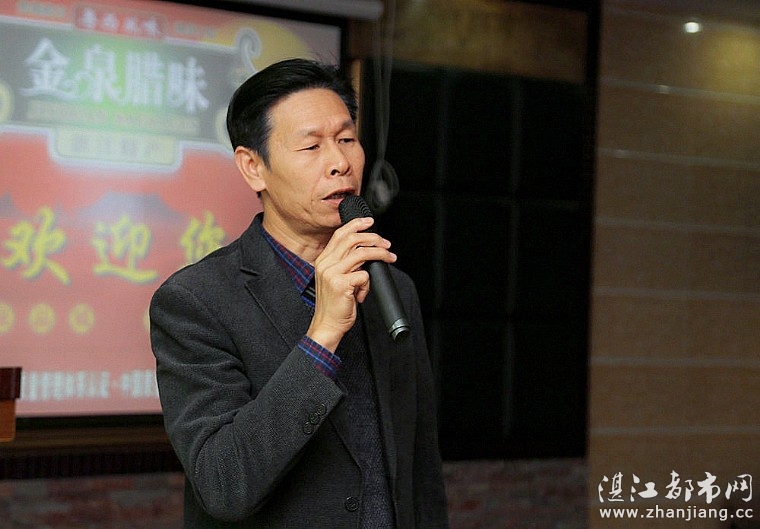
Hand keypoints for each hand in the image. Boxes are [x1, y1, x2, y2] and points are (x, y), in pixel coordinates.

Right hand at [306, 217, 396, 351]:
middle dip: (374, 238)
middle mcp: (326, 264)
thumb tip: (367, 251)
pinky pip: (364, 275)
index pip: (340, 234)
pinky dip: (368, 285)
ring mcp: (332, 273)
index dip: (356, 225)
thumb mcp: (336, 279)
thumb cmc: (334, 304)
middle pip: (353, 239)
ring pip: (362, 254)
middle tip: (387, 244)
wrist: (327, 325)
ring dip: (380, 255)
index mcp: (323, 260)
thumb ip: (345, 263)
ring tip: (389, 259)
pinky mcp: (341, 284)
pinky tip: (362, 294)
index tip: (370, 222)